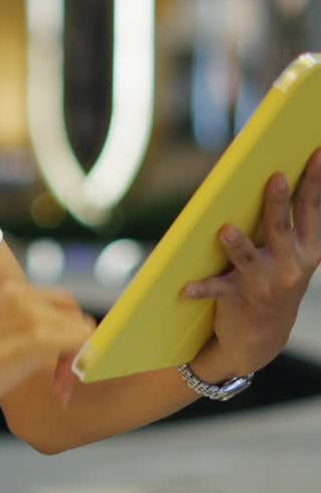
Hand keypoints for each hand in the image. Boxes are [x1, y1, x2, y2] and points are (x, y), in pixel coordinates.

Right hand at [0, 280, 96, 414]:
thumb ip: (26, 327)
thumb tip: (62, 343)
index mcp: (13, 291)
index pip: (63, 303)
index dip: (67, 330)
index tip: (58, 360)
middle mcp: (25, 295)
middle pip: (75, 314)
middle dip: (76, 344)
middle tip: (60, 376)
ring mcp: (33, 315)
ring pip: (83, 330)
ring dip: (76, 359)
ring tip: (57, 386)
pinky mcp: (40, 338)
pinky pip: (82, 345)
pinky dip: (78, 366)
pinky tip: (60, 387)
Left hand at [184, 147, 320, 374]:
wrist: (261, 339)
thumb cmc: (272, 281)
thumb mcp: (289, 255)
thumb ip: (285, 223)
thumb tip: (273, 176)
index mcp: (307, 250)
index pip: (311, 208)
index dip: (314, 180)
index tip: (316, 153)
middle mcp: (291, 267)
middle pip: (281, 228)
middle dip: (278, 203)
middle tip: (275, 178)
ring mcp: (265, 284)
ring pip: (248, 258)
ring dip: (237, 244)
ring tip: (226, 230)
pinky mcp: (239, 299)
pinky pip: (217, 290)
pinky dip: (201, 288)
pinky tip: (185, 287)